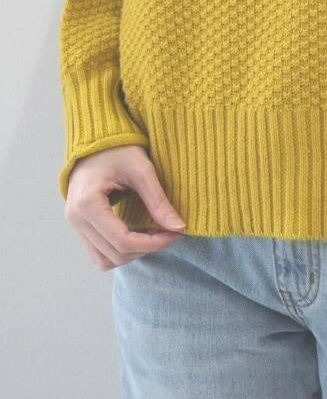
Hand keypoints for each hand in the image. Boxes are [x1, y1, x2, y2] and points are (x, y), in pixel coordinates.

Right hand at [64, 144, 185, 270]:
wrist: (95, 140)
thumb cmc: (117, 149)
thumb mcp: (141, 170)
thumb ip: (158, 201)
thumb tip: (179, 227)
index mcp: (87, 204)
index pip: (122, 240)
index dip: (153, 243)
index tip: (175, 233)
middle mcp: (76, 219)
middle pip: (114, 254)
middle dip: (146, 248)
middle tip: (169, 232)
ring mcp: (74, 225)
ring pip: (104, 260)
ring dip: (132, 253)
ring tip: (154, 234)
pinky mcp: (79, 226)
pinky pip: (98, 252)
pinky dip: (120, 250)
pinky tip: (139, 234)